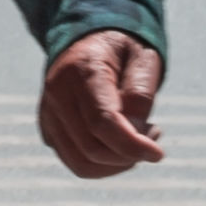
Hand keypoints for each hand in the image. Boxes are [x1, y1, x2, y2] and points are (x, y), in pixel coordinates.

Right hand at [38, 28, 165, 177]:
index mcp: (82, 70)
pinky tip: (120, 142)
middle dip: (128, 156)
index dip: (131, 145)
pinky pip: (75, 162)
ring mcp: (49, 113)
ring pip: (81, 163)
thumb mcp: (143, 58)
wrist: (87, 40)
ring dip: (116, 164)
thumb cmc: (121, 49)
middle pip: (91, 148)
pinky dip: (103, 165)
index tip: (158, 153)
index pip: (101, 122)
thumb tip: (135, 134)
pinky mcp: (48, 128)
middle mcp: (58, 93)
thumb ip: (140, 95)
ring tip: (139, 140)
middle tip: (154, 135)